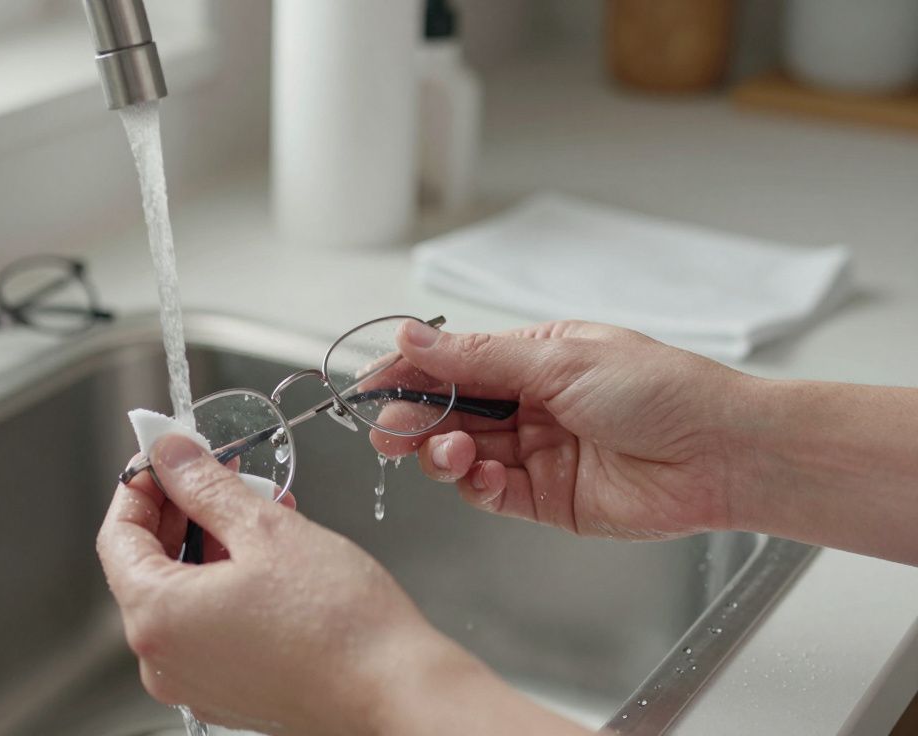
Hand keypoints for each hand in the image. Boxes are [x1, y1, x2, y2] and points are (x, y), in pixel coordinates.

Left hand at [96, 434, 582, 734]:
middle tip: (216, 470)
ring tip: (259, 507)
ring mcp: (195, 681)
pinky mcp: (229, 691)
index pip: (117, 536)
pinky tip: (269, 554)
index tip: (164, 456)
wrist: (395, 690)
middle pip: (148, 565)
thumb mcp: (265, 528)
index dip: (140, 485)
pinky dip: (228, 583)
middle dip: (182, 510)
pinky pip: (209, 624)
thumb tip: (172, 455)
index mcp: (157, 619)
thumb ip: (206, 485)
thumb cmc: (339, 624)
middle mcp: (163, 660)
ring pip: (184, 593)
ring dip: (212, 543)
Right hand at [373, 320, 755, 539]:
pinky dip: (478, 486)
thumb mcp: (559, 361)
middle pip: (448, 412)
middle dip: (414, 420)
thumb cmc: (659, 391)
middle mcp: (529, 405)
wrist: (721, 454)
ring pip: (461, 454)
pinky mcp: (546, 499)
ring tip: (456, 451)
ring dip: (445, 452)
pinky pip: (491, 494)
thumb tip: (411, 338)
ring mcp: (536, 453)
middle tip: (390, 430)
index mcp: (532, 359)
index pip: (451, 364)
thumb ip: (476, 359)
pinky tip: (487, 476)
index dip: (407, 374)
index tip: (370, 386)